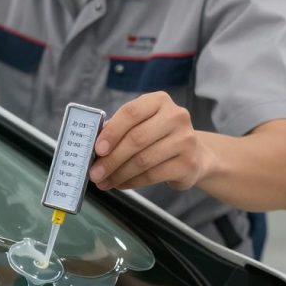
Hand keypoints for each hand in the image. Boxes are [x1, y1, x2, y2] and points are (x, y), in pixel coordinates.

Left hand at [89, 92, 212, 191]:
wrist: (193, 154)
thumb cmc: (156, 136)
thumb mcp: (140, 124)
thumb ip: (118, 131)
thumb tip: (92, 149)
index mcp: (159, 100)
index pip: (131, 112)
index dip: (112, 131)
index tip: (97, 149)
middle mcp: (176, 116)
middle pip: (136, 139)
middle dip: (111, 159)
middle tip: (95, 173)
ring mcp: (186, 140)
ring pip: (143, 160)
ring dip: (119, 174)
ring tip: (104, 182)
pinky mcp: (188, 163)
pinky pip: (153, 175)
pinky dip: (133, 182)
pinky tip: (121, 184)